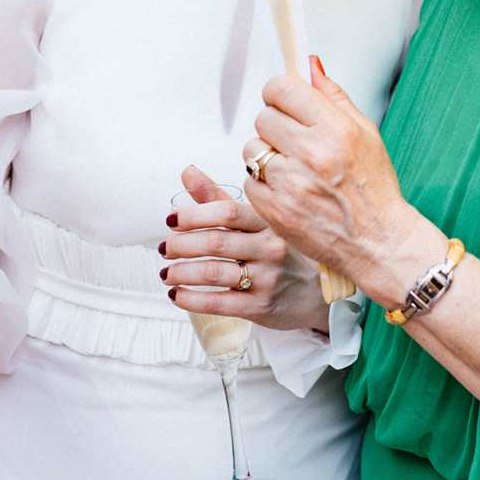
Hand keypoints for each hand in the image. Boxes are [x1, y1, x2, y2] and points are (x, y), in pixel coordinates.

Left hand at [161, 167, 329, 334]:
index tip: (170, 221)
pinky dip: (191, 299)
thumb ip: (218, 198)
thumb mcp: (256, 222)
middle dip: (181, 245)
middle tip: (164, 249)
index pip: (228, 212)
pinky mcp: (261, 307)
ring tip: (166, 273)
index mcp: (268, 222)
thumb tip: (187, 172)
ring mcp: (268, 279)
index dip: (194, 214)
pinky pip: (218, 303)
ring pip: (213, 273)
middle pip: (216, 242)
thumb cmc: (278, 251)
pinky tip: (177, 294)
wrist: (314, 294)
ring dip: (181, 273)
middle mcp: (270, 248)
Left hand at [242, 63, 433, 308]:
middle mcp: (312, 154)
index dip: (279, 92)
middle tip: (293, 139)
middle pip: (263, 117)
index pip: (283, 89)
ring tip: (292, 167)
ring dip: (267, 155)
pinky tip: (287, 189)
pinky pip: (249, 181)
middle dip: (275, 124)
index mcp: (335, 129)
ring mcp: (291, 184)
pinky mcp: (275, 210)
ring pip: (252, 149)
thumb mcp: (366, 132)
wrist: (378, 241)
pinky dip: (263, 184)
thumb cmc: (375, 189)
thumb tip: (310, 64)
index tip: (283, 100)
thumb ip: (333, 96)